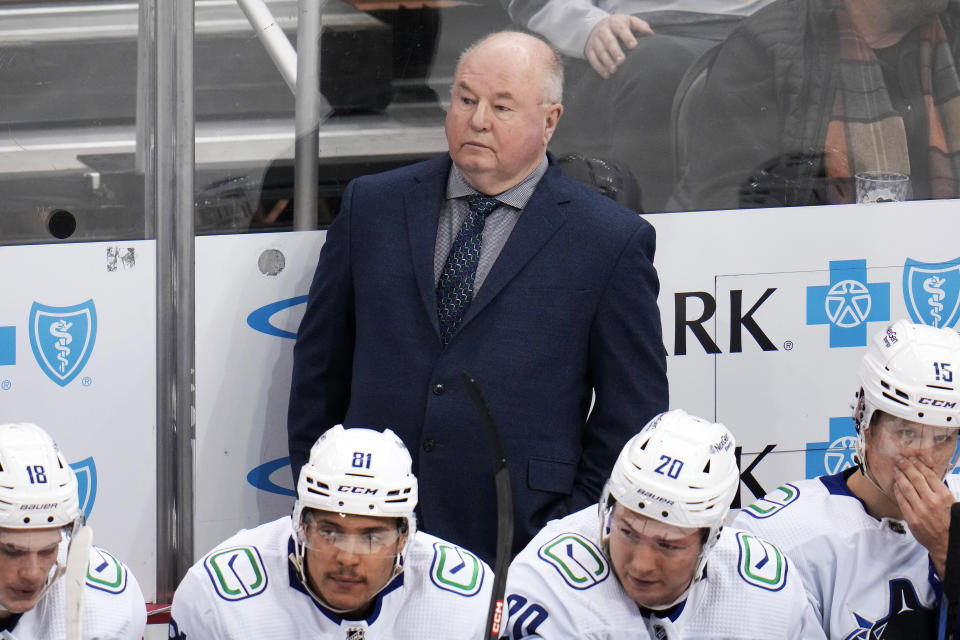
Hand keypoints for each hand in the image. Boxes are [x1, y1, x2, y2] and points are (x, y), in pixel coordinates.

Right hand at [584, 14, 652, 78]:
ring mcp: (595, 41)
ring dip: (607, 62)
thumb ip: (640, 26)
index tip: (634, 46)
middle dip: (615, 51)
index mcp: (614, 23)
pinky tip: (608, 75)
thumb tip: (651, 33)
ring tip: (614, 70)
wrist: (596, 27)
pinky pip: (593, 60)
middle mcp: (603, 31)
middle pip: (609, 41)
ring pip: (600, 52)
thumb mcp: (629, 21)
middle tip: (622, 61)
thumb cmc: (618, 26)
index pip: (621, 29)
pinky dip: (600, 68)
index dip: (627, 37)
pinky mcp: (589, 51)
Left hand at [893, 455, 954, 577]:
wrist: (947, 543)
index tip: (912, 459)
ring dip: (899, 476)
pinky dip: (897, 491)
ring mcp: (921, 510)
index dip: (918, 464)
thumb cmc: (951, 523)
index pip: (928, 475)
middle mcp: (932, 501)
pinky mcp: (912, 518)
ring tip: (895, 469)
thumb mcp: (952, 504)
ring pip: (906, 488)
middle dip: (906, 466)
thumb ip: (940, 491)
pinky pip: (901, 501)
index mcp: (944, 496)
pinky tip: (895, 485)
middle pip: (915, 478)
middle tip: (899, 459)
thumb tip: (929, 477)